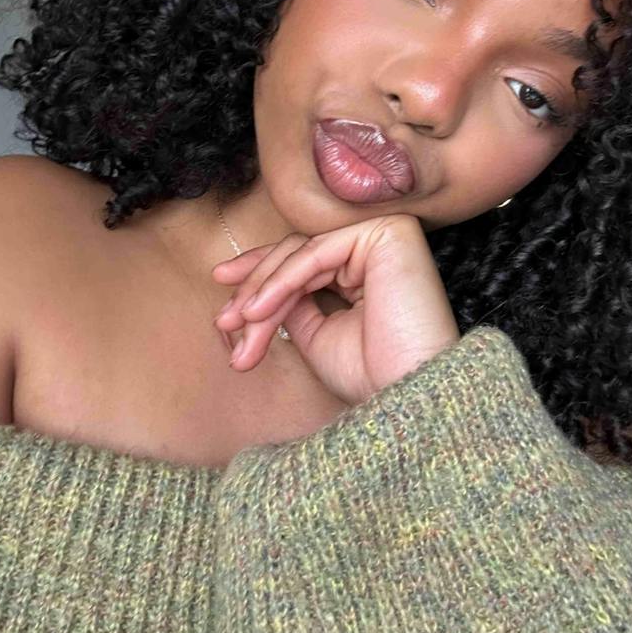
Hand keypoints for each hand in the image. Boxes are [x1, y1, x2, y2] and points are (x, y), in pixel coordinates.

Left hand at [211, 213, 460, 406]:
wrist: (407, 399)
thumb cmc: (370, 375)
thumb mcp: (315, 334)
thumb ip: (290, 304)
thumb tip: (252, 289)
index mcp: (366, 269)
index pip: (304, 261)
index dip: (260, 277)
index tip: (224, 301)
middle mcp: (379, 248)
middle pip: (298, 254)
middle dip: (255, 288)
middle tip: (225, 321)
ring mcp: (386, 236)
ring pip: (302, 252)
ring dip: (263, 290)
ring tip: (241, 325)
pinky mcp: (389, 233)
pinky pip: (317, 252)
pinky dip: (282, 280)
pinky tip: (258, 310)